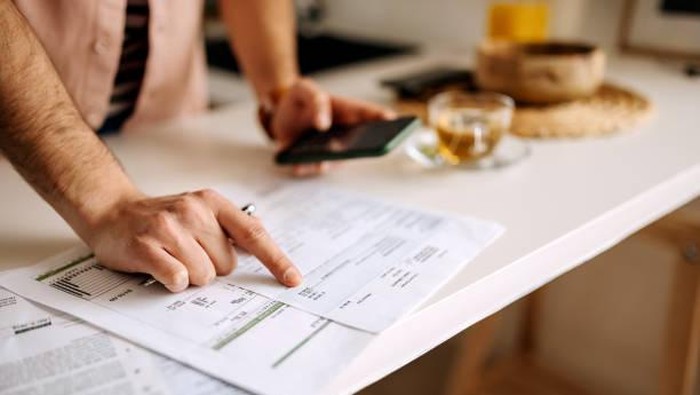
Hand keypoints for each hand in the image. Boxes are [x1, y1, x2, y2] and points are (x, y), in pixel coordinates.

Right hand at [85, 189, 301, 291]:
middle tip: (187, 253)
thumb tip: (262, 231)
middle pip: (227, 264)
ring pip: (204, 275)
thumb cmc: (161, 217)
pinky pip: (178, 279)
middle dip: (211, 267)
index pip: (254, 234)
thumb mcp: (200, 210)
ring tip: (172, 258)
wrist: (112, 212)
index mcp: (212, 203)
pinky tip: (160, 267)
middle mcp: (193, 210)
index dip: (276, 259)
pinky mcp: (147, 246)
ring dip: (190, 276)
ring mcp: (169, 227)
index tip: (293, 279)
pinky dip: (173, 281)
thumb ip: (231, 223)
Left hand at [269, 78, 396, 176]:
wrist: (279, 112)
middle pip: (360, 144)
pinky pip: (312, 168)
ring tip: (322, 161)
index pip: (370, 115)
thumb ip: (315, 100)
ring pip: (335, 161)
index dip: (384, 118)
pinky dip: (305, 167)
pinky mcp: (313, 160)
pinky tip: (298, 164)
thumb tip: (323, 122)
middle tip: (361, 149)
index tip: (392, 121)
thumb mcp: (304, 89)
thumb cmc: (299, 99)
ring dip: (329, 162)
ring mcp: (331, 150)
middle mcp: (344, 134)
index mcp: (346, 112)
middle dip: (362, 148)